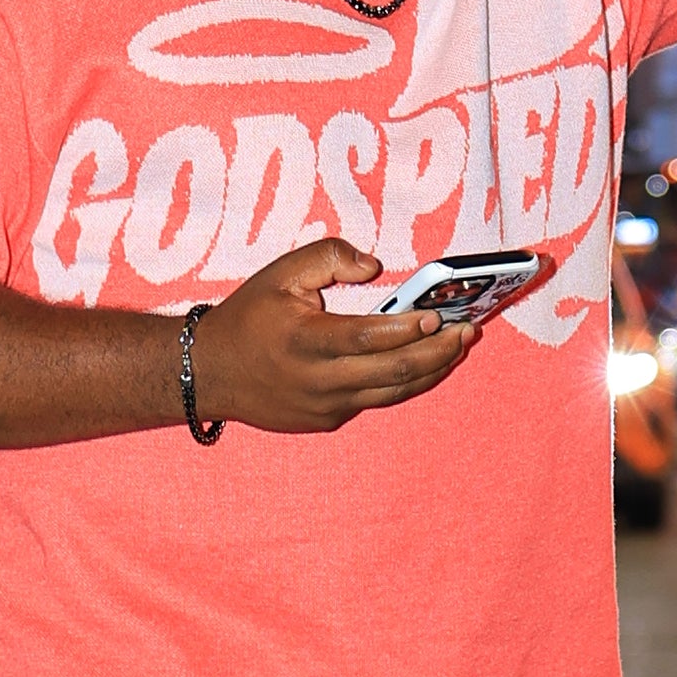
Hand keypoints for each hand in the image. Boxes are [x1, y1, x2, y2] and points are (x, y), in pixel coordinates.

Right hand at [186, 228, 484, 434]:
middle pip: (392, 372)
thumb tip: (374, 267)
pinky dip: (404, 382)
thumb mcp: (281, 272)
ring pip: (392, 393)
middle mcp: (317, 380)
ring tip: (457, 346)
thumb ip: (329, 256)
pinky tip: (424, 362)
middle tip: (467, 330)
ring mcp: (325, 406)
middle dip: (437, 351)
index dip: (405, 329)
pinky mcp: (328, 420)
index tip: (436, 315)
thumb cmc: (249, 317)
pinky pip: (375, 401)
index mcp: (304, 341)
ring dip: (431, 370)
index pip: (366, 338)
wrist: (209, 373)